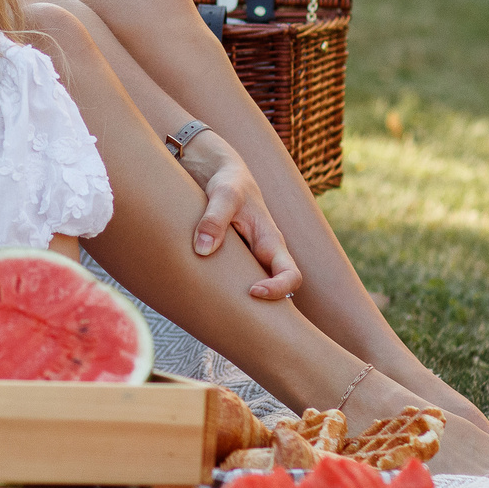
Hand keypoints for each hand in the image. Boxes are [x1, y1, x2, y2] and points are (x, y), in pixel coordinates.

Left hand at [179, 130, 302, 299]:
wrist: (217, 172)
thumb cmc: (227, 180)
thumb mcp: (222, 193)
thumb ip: (214, 218)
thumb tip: (203, 250)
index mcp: (270, 241)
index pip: (291, 275)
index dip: (278, 289)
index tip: (253, 291)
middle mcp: (262, 255)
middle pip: (274, 293)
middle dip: (260, 310)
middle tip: (231, 315)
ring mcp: (246, 259)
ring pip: (248, 289)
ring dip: (237, 302)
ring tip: (212, 312)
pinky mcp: (229, 259)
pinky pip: (230, 282)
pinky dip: (219, 291)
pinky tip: (197, 296)